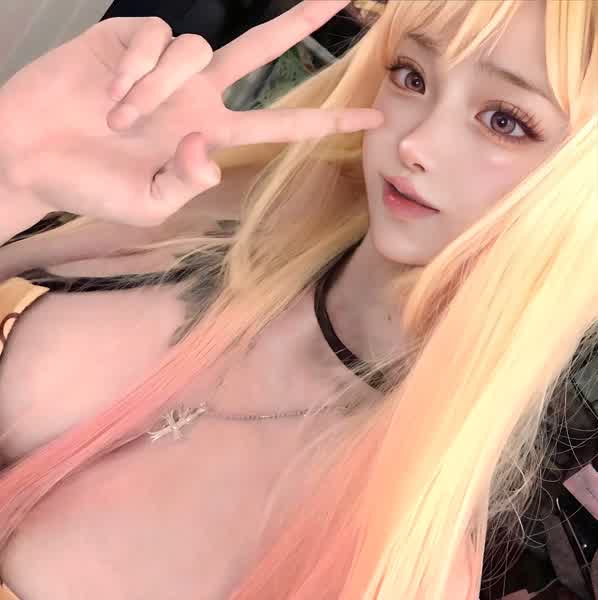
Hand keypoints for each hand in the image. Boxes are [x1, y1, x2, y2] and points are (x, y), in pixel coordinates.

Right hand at [0, 0, 382, 227]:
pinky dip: (135, 72)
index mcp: (210, 135)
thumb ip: (188, 183)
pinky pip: (155, 40)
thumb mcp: (148, 205)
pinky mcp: (131, 38)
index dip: (326, 120)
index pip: (281, 124)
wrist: (31, 156)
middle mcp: (197, 96)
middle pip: (260, 51)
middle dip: (298, 24)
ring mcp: (166, 66)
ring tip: (119, 122)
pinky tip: (110, 96)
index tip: (371, 116)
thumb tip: (209, 144)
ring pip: (196, 50)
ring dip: (159, 90)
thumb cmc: (90, 187)